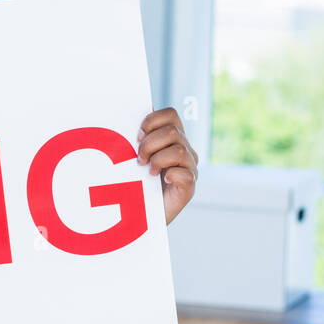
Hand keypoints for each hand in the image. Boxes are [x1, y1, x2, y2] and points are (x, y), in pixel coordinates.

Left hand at [137, 107, 197, 225]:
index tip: (137, 136)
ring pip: (179, 149)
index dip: (152, 120)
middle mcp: (185, 150)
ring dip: (158, 159)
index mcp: (172, 138)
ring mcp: (189, 168)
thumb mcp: (134, 156)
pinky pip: (185, 173)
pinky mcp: (189, 187)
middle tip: (138, 159)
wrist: (141, 215)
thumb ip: (139, 136)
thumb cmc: (137, 184)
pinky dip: (171, 174)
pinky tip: (161, 180)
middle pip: (173, 131)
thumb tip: (142, 107)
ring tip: (148, 171)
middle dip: (150, 143)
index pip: (170, 114)